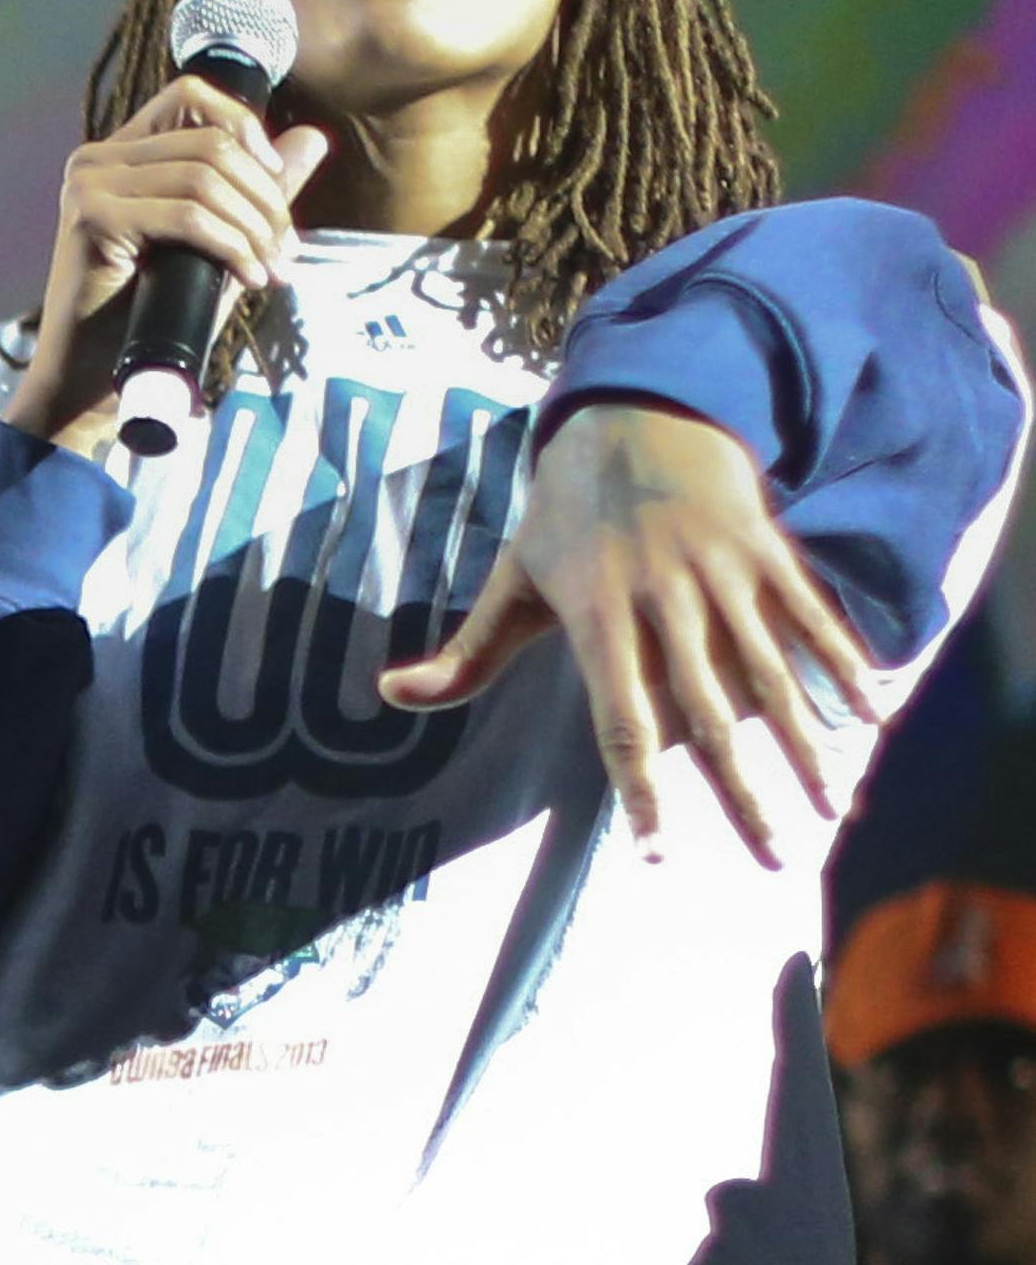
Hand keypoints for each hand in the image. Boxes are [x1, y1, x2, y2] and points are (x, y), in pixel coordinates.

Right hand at [3, 75, 328, 451]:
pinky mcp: (93, 219)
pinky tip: (249, 279)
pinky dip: (231, 247)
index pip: (192, 98)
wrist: (91, 382)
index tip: (278, 186)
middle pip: (210, 143)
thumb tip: (312, 138)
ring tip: (272, 270)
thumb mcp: (216, 247)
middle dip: (265, 199)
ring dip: (254, 228)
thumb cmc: (151, 320)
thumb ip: (256, 192)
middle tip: (286, 252)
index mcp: (122, 155)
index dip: (246, 129)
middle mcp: (98, 159)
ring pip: (204, 178)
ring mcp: (90, 185)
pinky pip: (187, 216)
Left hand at [378, 402, 880, 867]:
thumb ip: (465, 650)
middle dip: (742, 791)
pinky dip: (845, 663)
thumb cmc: (566, 509)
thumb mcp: (515, 575)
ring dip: (806, 743)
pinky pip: (810, 615)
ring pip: (770, 671)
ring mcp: (721, 572)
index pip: (620, 720)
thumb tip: (390, 696)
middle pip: (708, 713)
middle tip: (772, 859)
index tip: (654, 852)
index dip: (638, 789)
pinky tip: (874, 715)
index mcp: (598, 613)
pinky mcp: (765, 548)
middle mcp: (663, 598)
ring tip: (834, 806)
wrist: (634, 405)